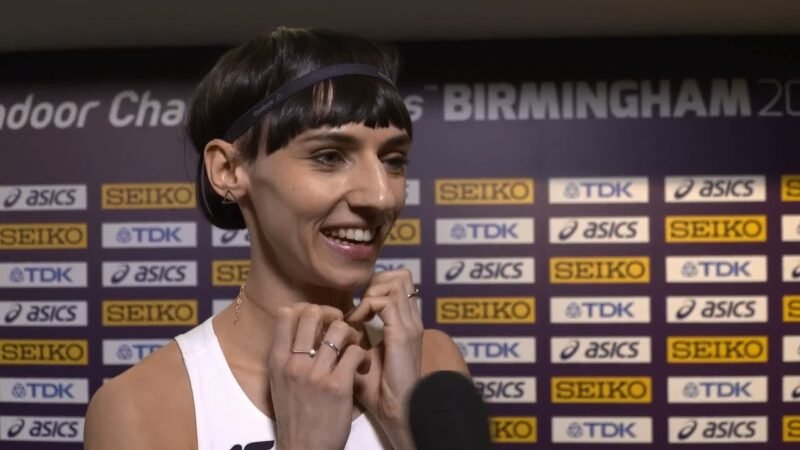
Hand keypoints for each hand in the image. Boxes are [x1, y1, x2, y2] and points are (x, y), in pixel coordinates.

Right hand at [268, 304, 369, 449]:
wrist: (304, 448)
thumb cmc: (295, 416)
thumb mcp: (279, 383)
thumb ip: (286, 356)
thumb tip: (299, 327)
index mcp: (277, 361)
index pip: (285, 314)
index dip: (306, 308)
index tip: (319, 318)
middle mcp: (294, 364)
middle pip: (312, 314)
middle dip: (331, 314)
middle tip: (341, 326)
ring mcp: (315, 375)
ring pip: (338, 329)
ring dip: (351, 333)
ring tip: (353, 346)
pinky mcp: (338, 386)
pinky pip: (355, 352)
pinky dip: (363, 355)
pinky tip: (362, 366)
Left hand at [346, 269, 422, 445]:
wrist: (398, 409)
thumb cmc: (380, 389)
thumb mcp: (366, 357)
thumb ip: (356, 339)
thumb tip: (333, 329)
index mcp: (407, 323)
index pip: (400, 283)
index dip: (377, 284)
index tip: (358, 303)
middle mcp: (412, 319)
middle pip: (401, 275)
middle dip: (375, 281)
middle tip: (358, 303)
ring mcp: (409, 325)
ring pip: (395, 282)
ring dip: (371, 291)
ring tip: (357, 312)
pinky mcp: (402, 334)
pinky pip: (384, 301)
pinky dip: (367, 305)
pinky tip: (357, 321)